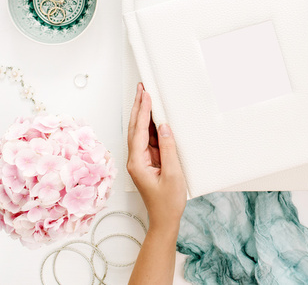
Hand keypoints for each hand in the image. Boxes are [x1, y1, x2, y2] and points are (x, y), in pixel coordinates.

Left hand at [127, 83, 186, 232]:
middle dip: (138, 106)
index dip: (143, 111)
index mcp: (137, 162)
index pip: (139, 131)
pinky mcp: (148, 162)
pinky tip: (154, 116)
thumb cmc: (167, 202)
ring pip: (140, 132)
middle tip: (141, 88)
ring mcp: (141, 160)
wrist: (164, 220)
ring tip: (146, 96)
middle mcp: (135, 159)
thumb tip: (164, 128)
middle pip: (135, 127)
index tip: (146, 95)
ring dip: (143, 114)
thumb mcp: (173, 174)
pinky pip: (148, 139)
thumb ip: (168, 149)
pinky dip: (150, 126)